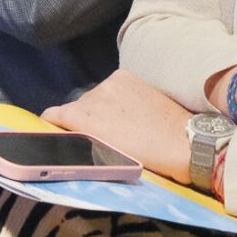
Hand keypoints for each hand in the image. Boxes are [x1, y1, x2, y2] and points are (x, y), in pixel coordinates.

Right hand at [44, 69, 194, 182]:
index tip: (64, 136)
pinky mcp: (125, 76)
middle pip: (76, 107)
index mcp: (82, 117)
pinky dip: (114, 97)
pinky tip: (129, 110)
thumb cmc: (144, 160)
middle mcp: (91, 95)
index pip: (52, 115)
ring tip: (120, 124)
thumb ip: (82, 139)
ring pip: (94, 97)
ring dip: (100, 108)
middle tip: (102, 137)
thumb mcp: (104, 155)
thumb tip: (67, 132)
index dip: (56, 127)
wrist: (184, 144)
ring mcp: (110, 82)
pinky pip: (110, 87)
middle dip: (84, 120)